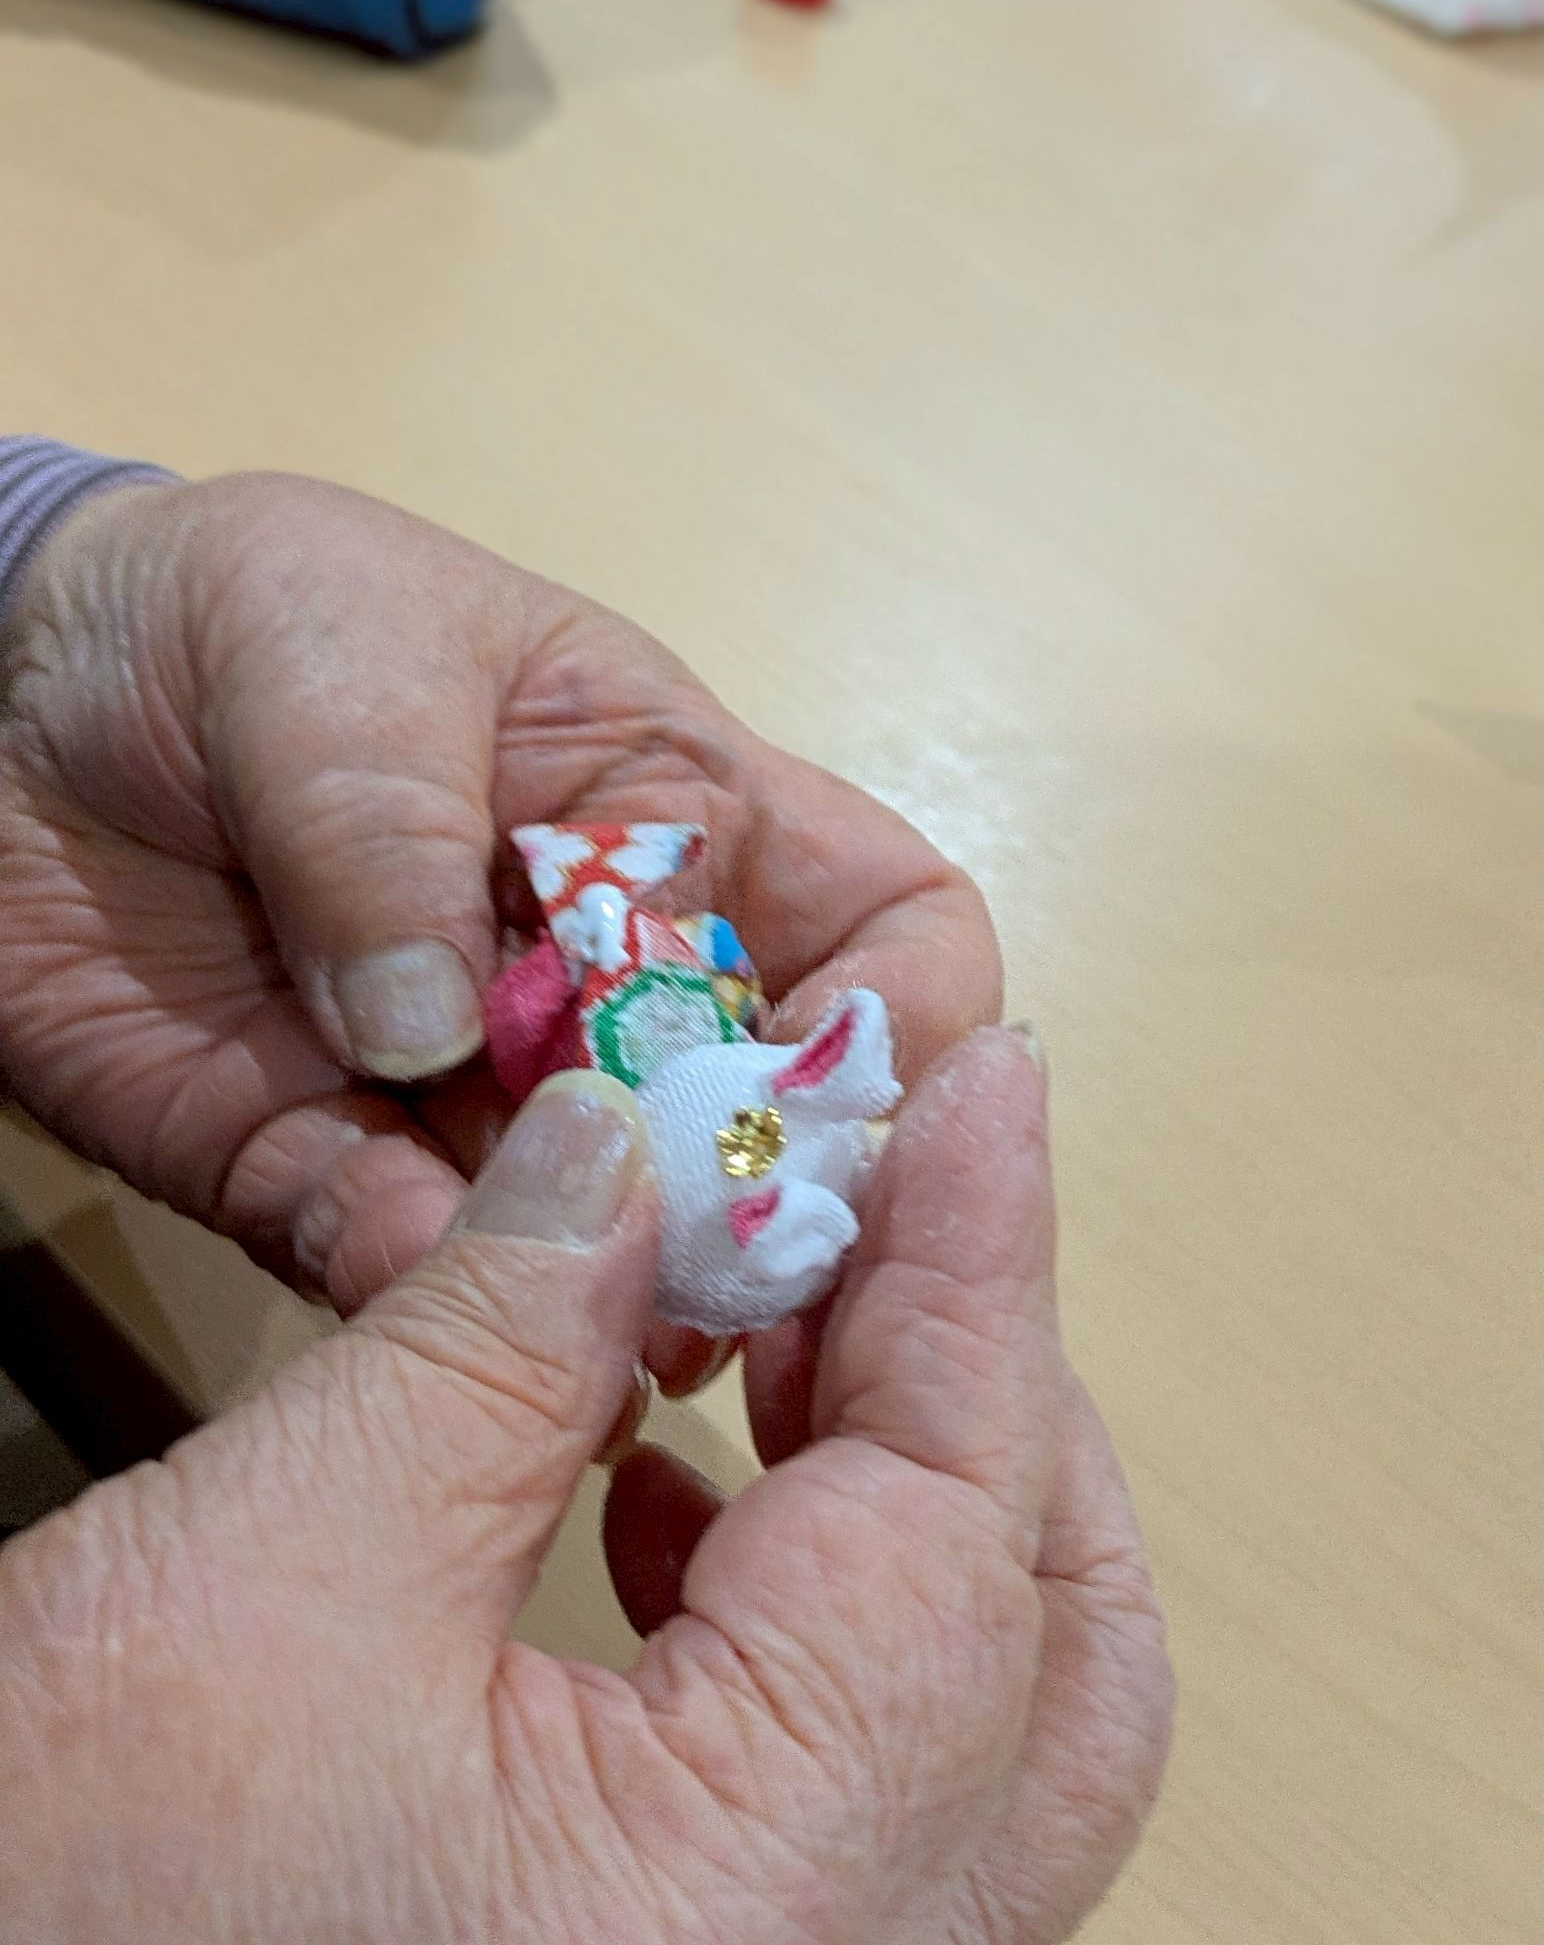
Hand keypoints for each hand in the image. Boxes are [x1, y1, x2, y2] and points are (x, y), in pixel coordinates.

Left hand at [0, 473, 999, 1334]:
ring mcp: (478, 1100)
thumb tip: (433, 1032)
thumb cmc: (232, 615)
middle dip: (765, 1205)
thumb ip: (392, 821)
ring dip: (613, 1295)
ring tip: (583, 1328)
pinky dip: (422, 1308)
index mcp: (681, 813)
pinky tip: (415, 1305)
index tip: (834, 1093)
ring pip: (611, 1243)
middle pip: (766, 1127)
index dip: (909, 1019)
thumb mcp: (339, 647)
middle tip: (710, 1272)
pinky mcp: (328, 1179)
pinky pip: (408, 1278)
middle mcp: (614, 983)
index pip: (891, 929)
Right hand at [0, 1029, 1171, 1944]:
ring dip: (915, 1510)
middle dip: (999, 1405)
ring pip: (988, 1755)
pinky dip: (827, 1639)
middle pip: (1060, 1668)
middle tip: (889, 1215)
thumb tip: (630, 1152)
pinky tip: (684, 1514)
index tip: (976, 1086)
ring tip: (777, 1330)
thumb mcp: (269, 1576)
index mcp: (757, 1923)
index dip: (978, 1263)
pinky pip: (864, 1837)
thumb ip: (498, 1333)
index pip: (967, 1517)